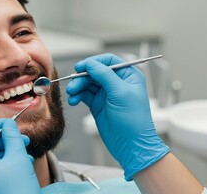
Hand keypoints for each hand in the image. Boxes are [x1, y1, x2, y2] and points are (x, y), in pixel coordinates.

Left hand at [0, 119, 40, 193]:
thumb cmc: (18, 192)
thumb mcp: (18, 159)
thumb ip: (12, 137)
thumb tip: (8, 125)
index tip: (10, 124)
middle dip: (1, 139)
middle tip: (19, 138)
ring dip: (3, 152)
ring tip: (24, 155)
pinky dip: (0, 166)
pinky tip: (18, 168)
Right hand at [66, 53, 169, 180]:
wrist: (131, 145)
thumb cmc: (134, 120)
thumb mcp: (121, 93)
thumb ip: (105, 75)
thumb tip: (91, 63)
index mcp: (128, 76)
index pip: (108, 61)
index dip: (94, 62)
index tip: (81, 67)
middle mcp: (117, 83)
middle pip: (94, 72)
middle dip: (82, 77)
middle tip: (73, 85)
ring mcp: (107, 94)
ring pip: (87, 83)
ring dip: (78, 87)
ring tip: (72, 94)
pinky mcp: (98, 104)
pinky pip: (84, 95)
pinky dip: (77, 96)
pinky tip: (74, 101)